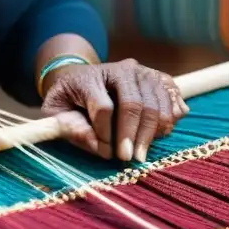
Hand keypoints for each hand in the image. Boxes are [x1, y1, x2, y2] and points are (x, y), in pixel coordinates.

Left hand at [40, 58, 187, 162]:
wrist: (84, 78)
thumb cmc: (69, 100)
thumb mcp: (57, 112)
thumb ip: (72, 128)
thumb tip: (103, 148)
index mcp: (89, 77)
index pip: (103, 107)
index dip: (105, 132)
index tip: (106, 152)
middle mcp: (119, 69)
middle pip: (134, 103)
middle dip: (133, 135)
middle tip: (129, 159)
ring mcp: (141, 72)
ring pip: (156, 102)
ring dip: (153, 132)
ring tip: (142, 153)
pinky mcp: (157, 77)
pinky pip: (172, 96)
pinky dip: (171, 116)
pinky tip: (161, 133)